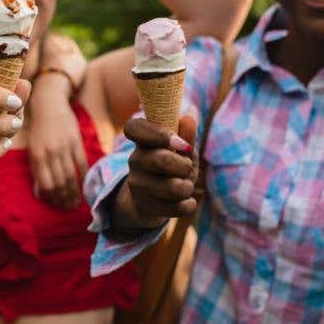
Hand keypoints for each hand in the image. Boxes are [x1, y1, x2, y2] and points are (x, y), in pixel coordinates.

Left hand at [27, 73, 87, 207]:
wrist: (48, 103)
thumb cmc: (38, 128)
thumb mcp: (32, 149)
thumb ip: (37, 169)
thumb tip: (40, 193)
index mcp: (35, 156)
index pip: (45, 185)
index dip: (52, 199)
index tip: (57, 206)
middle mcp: (49, 154)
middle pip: (59, 184)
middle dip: (64, 199)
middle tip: (69, 209)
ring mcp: (63, 148)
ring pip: (70, 177)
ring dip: (74, 193)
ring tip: (77, 203)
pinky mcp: (75, 142)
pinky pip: (82, 164)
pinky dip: (84, 178)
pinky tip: (86, 187)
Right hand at [113, 115, 197, 230]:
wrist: (154, 201)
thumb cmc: (172, 168)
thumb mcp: (181, 150)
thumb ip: (186, 135)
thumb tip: (189, 115)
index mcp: (142, 141)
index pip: (134, 128)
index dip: (157, 133)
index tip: (180, 143)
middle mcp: (134, 161)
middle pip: (160, 160)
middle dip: (183, 166)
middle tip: (187, 168)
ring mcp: (137, 184)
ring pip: (172, 187)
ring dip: (187, 187)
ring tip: (185, 186)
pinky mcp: (144, 206)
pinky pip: (176, 207)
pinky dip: (188, 205)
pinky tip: (184, 202)